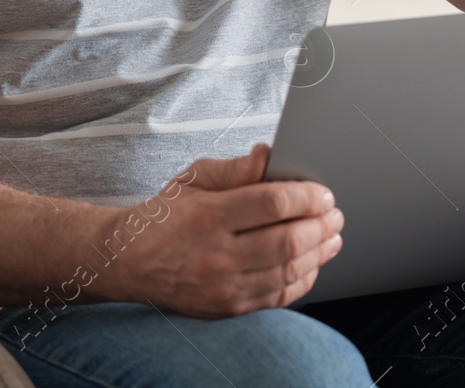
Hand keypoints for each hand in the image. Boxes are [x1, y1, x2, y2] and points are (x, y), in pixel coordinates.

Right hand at [97, 142, 344, 317]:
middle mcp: (216, 254)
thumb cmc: (167, 214)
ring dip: (319, 253)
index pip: (272, 203)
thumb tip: (269, 155)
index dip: (306, 197)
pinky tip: (312, 262)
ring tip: (332, 237)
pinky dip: (303, 279)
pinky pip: (278, 296)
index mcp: (207, 215)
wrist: (129, 260)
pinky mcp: (228, 308)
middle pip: (287, 240)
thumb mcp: (194, 179)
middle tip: (334, 214)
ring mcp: (223, 286)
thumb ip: (236, 169)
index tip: (323, 193)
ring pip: (288, 271)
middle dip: (321, 225)